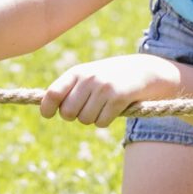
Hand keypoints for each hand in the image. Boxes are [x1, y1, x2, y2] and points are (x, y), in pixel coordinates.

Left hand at [38, 53, 175, 124]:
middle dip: (76, 116)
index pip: (52, 93)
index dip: (47, 108)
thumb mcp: (89, 76)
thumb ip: (69, 89)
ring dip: (94, 118)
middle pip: (68, 113)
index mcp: (78, 72)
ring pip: (84, 120)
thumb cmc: (112, 77)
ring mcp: (103, 87)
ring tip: (105, 104)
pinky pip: (101, 123)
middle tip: (89, 107)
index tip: (49, 114)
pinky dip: (106, 120)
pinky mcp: (118, 98)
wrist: (147, 70)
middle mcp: (89, 78)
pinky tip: (115, 108)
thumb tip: (46, 108)